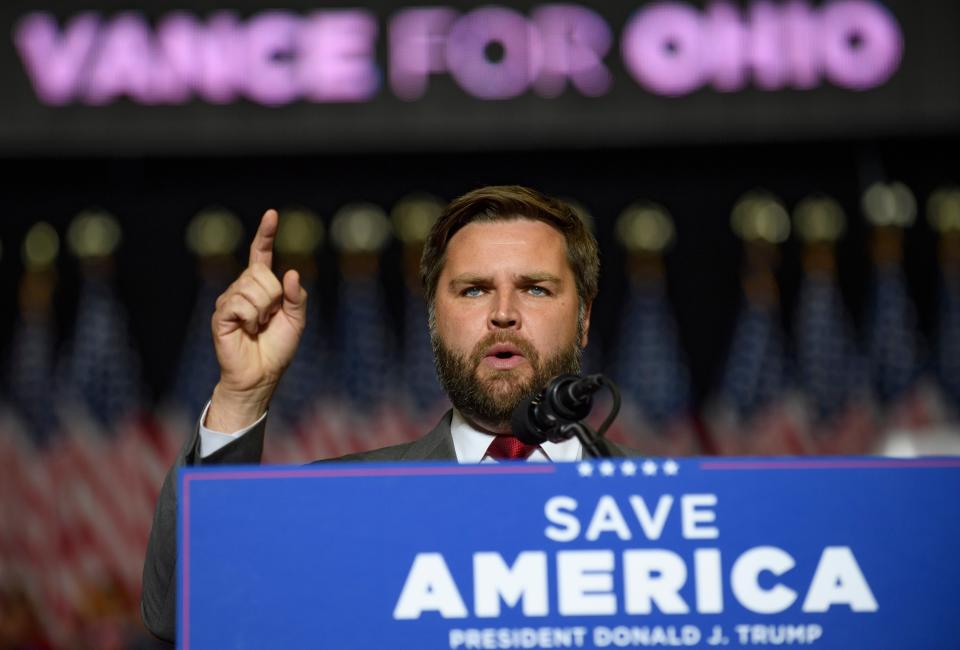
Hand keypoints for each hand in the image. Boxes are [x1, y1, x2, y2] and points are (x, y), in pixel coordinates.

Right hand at [206, 209, 307, 431]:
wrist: (261, 376)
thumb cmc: (277, 349)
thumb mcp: (297, 320)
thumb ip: (297, 296)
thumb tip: (291, 273)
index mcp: (261, 288)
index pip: (261, 255)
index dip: (266, 234)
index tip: (272, 214)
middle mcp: (242, 289)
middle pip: (260, 272)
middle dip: (274, 295)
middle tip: (270, 318)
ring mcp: (229, 301)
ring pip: (251, 287)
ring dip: (263, 309)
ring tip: (258, 326)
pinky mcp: (221, 315)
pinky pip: (240, 303)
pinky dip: (252, 318)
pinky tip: (248, 330)